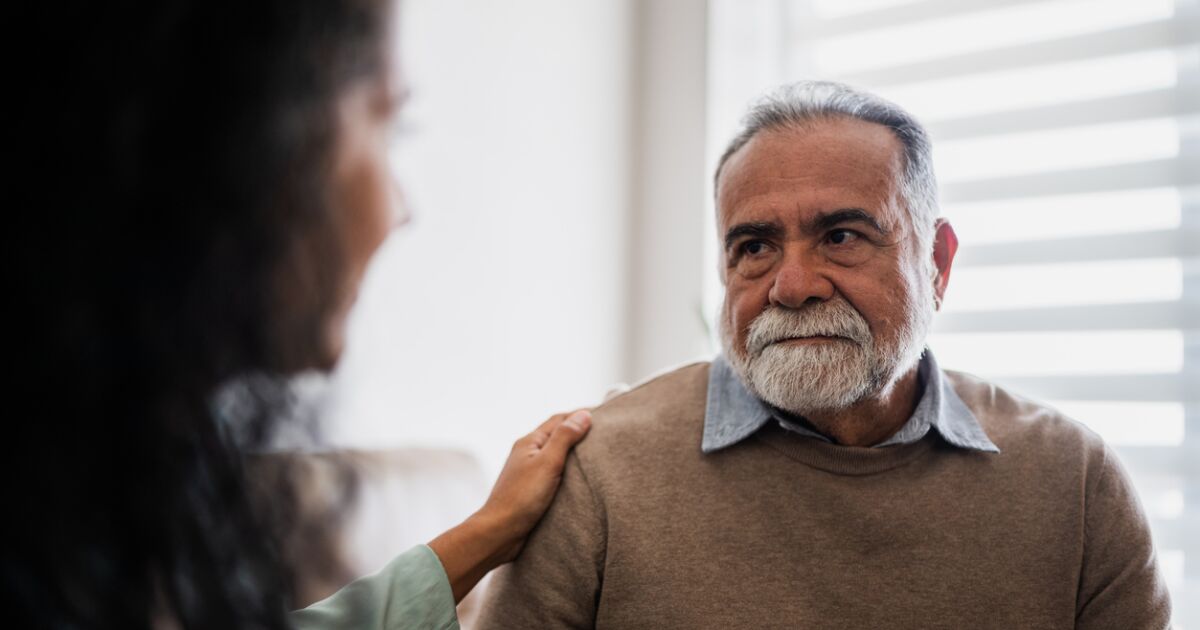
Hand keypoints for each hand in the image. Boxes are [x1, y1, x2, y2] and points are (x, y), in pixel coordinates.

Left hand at [428, 409, 591, 601]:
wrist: (501, 532)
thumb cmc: (522, 497)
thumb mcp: (548, 463)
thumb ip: (565, 438)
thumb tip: (584, 415)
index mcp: (529, 442)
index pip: (559, 420)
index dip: (580, 415)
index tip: (604, 415)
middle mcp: (528, 454)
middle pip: (557, 436)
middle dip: (578, 432)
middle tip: (604, 433)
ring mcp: (529, 472)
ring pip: (556, 455)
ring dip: (574, 453)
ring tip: (596, 455)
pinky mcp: (532, 490)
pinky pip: (554, 473)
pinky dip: (568, 471)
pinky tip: (580, 479)